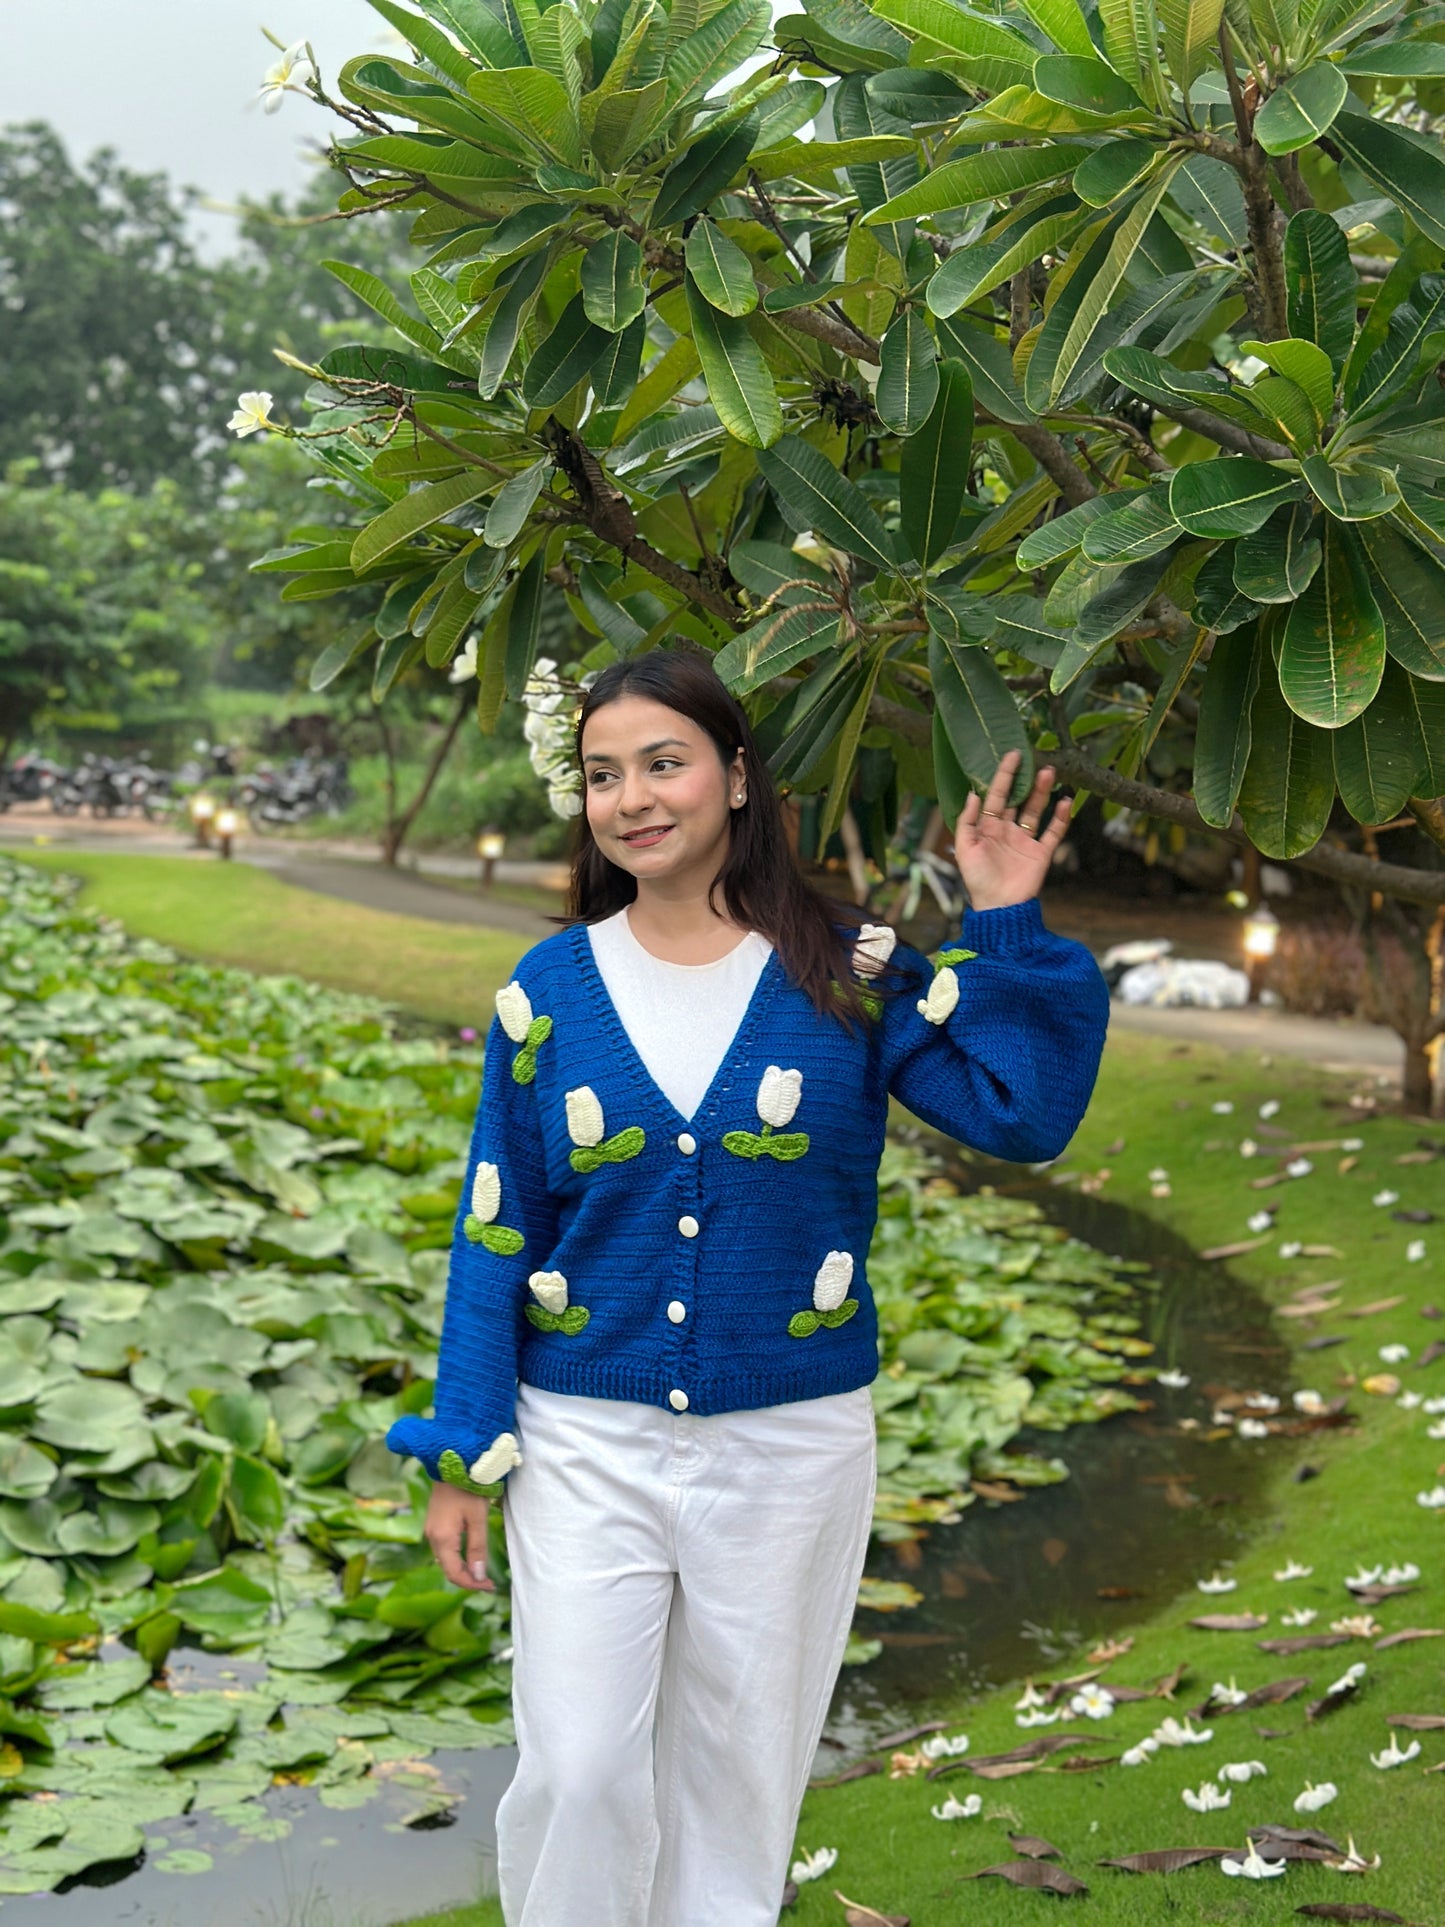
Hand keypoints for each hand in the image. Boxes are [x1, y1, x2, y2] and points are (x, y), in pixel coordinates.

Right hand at [425, 1480, 495, 1591]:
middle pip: (448, 1569)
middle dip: (468, 1579)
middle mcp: (432, 1538)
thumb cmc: (468, 1488)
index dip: (472, 1584)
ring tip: (482, 1573)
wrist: (451, 1463)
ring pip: (445, 1561)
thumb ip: (477, 1548)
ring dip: (462, 1570)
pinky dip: (457, 1559)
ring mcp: (431, 1531)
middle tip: (488, 1582)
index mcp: (442, 1539)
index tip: (489, 1586)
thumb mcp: (477, 1518)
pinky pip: (444, 1550)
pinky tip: (469, 1558)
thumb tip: (478, 1576)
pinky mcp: (434, 1525)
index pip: (454, 1573)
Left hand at [955, 750, 1071, 911]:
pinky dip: (1061, 818)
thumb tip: (972, 794)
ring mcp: (1025, 840)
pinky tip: (1065, 802)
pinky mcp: (1041, 853)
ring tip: (1050, 773)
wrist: (1000, 907)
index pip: (996, 795)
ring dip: (1043, 792)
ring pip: (1036, 810)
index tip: (1012, 756)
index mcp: (988, 827)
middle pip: (1018, 799)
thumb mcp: (965, 849)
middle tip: (1035, 759)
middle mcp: (1007, 830)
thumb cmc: (978, 880)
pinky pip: (1053, 832)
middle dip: (1026, 780)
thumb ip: (966, 821)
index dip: (1003, 776)